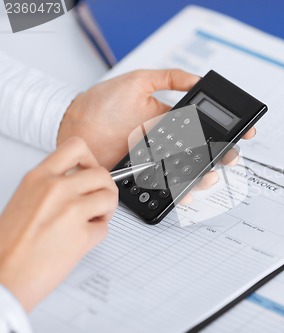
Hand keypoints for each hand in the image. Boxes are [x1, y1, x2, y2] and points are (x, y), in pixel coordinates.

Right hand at [0, 137, 117, 311]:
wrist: (2, 277)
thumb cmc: (9, 245)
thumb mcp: (24, 200)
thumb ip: (51, 187)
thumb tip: (78, 183)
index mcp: (38, 178)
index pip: (76, 147)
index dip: (90, 159)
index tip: (90, 171)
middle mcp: (56, 189)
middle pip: (102, 174)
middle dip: (105, 189)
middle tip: (97, 202)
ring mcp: (70, 210)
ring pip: (110, 197)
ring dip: (106, 210)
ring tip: (91, 220)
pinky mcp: (82, 235)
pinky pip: (105, 228)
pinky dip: (98, 235)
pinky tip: (81, 240)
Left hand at [57, 69, 256, 196]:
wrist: (75, 126)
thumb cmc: (102, 103)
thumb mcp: (138, 81)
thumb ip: (169, 78)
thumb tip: (198, 79)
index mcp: (171, 121)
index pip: (204, 128)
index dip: (226, 131)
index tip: (243, 131)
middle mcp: (167, 143)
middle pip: (202, 154)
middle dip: (222, 156)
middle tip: (230, 156)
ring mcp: (157, 162)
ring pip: (189, 173)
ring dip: (204, 176)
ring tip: (210, 173)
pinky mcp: (144, 178)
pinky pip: (166, 188)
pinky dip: (179, 193)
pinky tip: (186, 190)